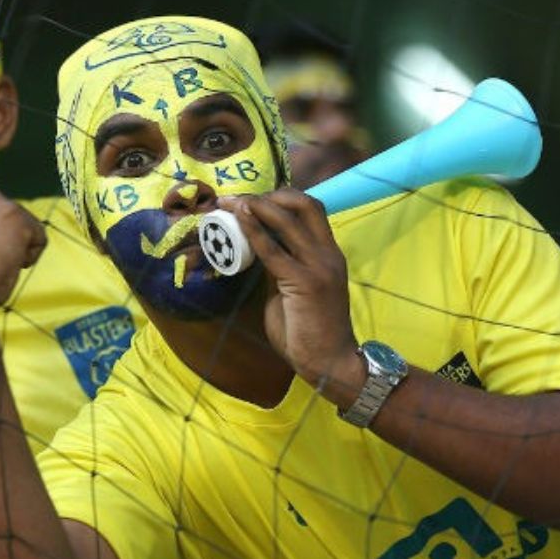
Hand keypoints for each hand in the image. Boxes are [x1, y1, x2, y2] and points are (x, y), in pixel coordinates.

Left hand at [219, 189, 362, 398]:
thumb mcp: (293, 290)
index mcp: (328, 253)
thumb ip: (279, 268)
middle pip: (304, 204)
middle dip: (269, 195)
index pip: (310, 210)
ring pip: (288, 221)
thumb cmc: (309, 332)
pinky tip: (239, 222)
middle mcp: (328, 253)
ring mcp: (319, 266)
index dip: (280, 198)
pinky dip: (255, 232)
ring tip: (230, 203)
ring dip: (256, 207)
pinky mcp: (306, 283)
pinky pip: (275, 251)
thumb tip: (255, 249)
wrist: (329, 363)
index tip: (251, 199)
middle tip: (237, 199)